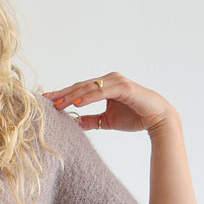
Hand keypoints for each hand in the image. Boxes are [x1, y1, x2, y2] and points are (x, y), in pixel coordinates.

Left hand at [43, 72, 173, 133]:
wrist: (157, 119)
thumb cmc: (135, 117)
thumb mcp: (107, 121)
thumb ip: (91, 120)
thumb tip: (75, 123)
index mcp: (104, 85)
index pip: (80, 89)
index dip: (63, 94)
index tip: (48, 101)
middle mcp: (109, 80)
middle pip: (81, 86)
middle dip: (63, 94)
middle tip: (46, 101)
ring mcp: (116, 81)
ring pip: (88, 88)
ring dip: (72, 96)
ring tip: (58, 104)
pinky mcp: (123, 87)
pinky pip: (101, 92)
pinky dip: (88, 97)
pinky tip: (77, 103)